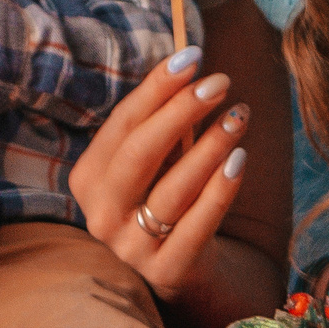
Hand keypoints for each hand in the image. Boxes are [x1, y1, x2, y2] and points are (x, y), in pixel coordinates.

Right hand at [69, 47, 249, 304]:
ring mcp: (130, 248)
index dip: (156, 87)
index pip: (122, 123)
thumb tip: (187, 60)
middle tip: (220, 82)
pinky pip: (198, 224)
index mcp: (88, 179)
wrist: (184, 267)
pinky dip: (220, 189)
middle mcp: (101, 214)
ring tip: (239, 115)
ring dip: (209, 146)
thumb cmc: (166, 195)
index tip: (191, 56)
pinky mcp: (166, 272)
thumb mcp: (154, 160)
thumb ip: (160, 120)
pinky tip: (240, 159)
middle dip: (180, 111)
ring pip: (172, 189)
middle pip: (138, 153)